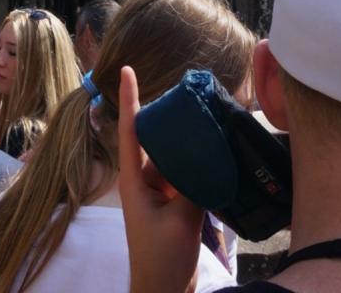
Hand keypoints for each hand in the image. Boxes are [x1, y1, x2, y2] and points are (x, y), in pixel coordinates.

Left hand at [118, 66, 203, 292]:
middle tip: (189, 96)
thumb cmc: (162, 258)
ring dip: (187, 146)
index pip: (129, 130)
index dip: (127, 98)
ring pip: (173, 158)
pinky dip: (196, 168)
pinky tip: (214, 157)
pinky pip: (184, 176)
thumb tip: (209, 160)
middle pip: (156, 140)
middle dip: (170, 120)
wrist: (163, 292)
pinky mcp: (173, 205)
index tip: (126, 69)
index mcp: (134, 180)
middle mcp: (143, 181)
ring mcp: (158, 193)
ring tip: (207, 122)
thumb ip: (194, 188)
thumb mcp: (181, 221)